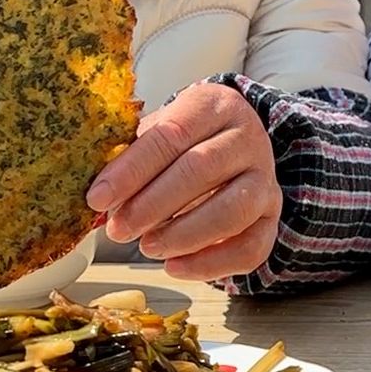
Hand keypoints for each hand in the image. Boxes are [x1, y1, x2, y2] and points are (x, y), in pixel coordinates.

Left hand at [86, 83, 280, 281]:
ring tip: (147, 247)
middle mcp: (248, 137)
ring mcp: (266, 178)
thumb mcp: (159, 131)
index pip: (172, 135)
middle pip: (201, 169)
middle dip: (153, 205)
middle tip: (118, 229)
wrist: (232, 146)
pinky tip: (175, 266)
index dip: (132, 170)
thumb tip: (99, 199)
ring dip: (183, 234)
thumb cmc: (184, 142)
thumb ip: (131, 157)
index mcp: (214, 105)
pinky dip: (211, 264)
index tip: (98, 198)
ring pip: (233, 209)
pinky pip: (251, 247)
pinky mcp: (272, 216)